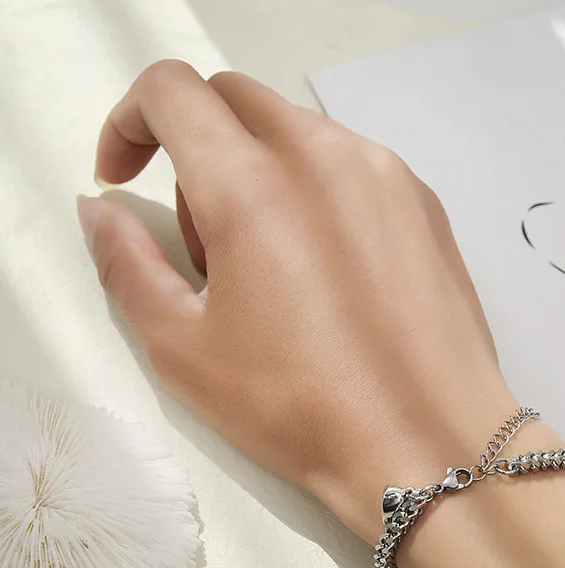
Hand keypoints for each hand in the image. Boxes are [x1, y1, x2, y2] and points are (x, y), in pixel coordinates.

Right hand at [79, 60, 556, 540]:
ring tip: (277, 271)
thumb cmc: (301, 408)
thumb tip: (101, 210)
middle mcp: (323, 156)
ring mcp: (385, 174)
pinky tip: (331, 274)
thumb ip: (126, 264)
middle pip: (234, 103)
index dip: (130, 124)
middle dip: (197, 152)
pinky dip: (317, 193)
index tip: (125, 178)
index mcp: (252, 185)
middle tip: (208, 247)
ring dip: (260, 176)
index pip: (170, 91)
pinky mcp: (425, 202)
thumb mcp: (184, 348)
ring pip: (296, 134)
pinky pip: (350, 166)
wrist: (426, 442)